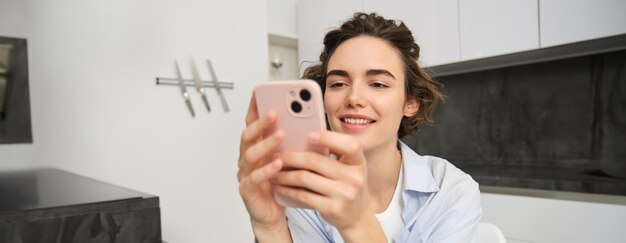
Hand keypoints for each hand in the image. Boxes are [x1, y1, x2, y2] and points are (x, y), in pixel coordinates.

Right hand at [237, 95, 289, 238]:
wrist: (272, 214)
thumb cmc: (281, 184)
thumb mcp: (291, 159)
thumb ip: (296, 143)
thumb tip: (314, 125)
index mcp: (256, 146)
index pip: (252, 123)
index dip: (254, 108)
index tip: (260, 93)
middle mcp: (248, 157)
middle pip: (248, 135)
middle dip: (261, 122)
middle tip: (275, 112)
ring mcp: (245, 173)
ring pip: (251, 154)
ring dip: (266, 143)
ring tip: (282, 135)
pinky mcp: (248, 190)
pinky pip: (254, 178)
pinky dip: (266, 170)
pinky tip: (278, 163)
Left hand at [271, 131, 374, 232]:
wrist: (357, 217)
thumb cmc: (347, 186)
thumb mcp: (348, 168)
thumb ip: (334, 154)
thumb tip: (304, 138)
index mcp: (358, 162)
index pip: (350, 145)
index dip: (329, 138)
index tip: (309, 135)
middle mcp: (354, 177)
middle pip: (315, 161)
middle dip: (291, 157)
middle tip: (276, 156)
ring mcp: (344, 194)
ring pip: (305, 178)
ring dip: (284, 174)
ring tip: (273, 172)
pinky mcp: (333, 209)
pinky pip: (303, 196)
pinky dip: (288, 190)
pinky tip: (279, 187)